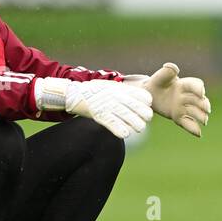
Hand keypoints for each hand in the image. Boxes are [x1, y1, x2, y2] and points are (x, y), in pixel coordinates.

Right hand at [35, 77, 152, 138]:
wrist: (74, 93)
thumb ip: (126, 92)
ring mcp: (109, 105)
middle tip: (142, 122)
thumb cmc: (95, 91)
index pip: (144, 97)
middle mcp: (118, 96)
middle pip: (141, 109)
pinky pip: (114, 125)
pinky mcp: (100, 115)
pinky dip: (122, 131)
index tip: (144, 108)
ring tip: (136, 129)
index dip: (146, 105)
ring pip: (130, 118)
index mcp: (122, 89)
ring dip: (137, 126)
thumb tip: (142, 100)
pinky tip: (125, 134)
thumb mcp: (112, 86)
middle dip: (145, 118)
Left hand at [124, 62, 210, 136]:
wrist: (149, 95)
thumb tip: (173, 67)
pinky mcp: (178, 116)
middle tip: (207, 109)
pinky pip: (187, 123)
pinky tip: (199, 134)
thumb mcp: (160, 76)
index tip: (201, 93)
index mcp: (183, 84)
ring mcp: (183, 107)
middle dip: (204, 104)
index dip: (199, 88)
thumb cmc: (156, 82)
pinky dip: (193, 128)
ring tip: (204, 121)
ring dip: (201, 116)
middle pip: (199, 101)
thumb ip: (167, 71)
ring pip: (195, 112)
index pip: (195, 85)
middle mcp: (186, 96)